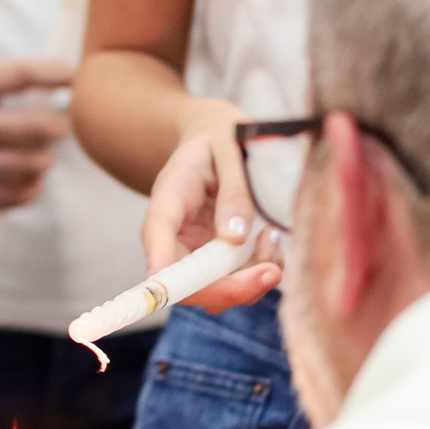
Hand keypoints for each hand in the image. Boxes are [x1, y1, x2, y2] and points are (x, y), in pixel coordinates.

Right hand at [0, 58, 71, 209]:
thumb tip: (52, 92)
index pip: (17, 75)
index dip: (54, 74)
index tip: (72, 75)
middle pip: (31, 128)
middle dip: (58, 126)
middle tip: (62, 126)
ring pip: (26, 165)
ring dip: (45, 159)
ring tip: (42, 154)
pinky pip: (7, 197)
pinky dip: (29, 189)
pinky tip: (30, 180)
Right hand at [139, 108, 282, 311]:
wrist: (218, 137)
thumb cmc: (222, 136)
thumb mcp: (228, 147)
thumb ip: (233, 189)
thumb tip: (234, 237)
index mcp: (169, 199)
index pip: (156, 235)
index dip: (160, 263)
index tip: (164, 279)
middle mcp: (177, 236)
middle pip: (187, 282)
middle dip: (229, 289)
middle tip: (272, 272)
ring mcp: (198, 253)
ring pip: (217, 292)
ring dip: (252, 280)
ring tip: (273, 238)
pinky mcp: (220, 261)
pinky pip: (239, 283)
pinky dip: (262, 273)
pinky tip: (271, 241)